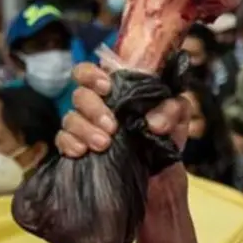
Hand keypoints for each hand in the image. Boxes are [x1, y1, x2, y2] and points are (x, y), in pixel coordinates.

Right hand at [54, 63, 189, 157]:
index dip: (91, 75)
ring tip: (103, 144)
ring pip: (71, 119)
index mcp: (117, 90)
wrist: (163, 171)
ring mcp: (85, 126)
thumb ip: (174, 108)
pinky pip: (63, 141)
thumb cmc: (167, 134)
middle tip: (112, 126)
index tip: (107, 87)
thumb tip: (154, 122)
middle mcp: (97, 105)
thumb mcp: (179, 117)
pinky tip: (82, 152)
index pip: (90, 72)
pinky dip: (70, 144)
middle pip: (79, 95)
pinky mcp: (79, 147)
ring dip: (85, 130)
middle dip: (93, 109)